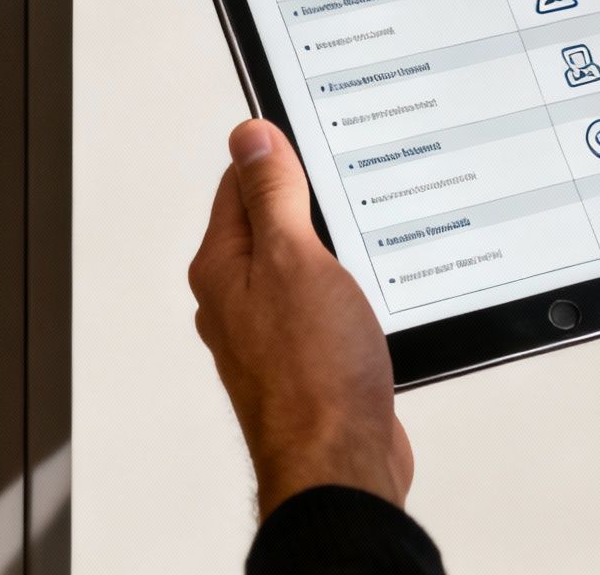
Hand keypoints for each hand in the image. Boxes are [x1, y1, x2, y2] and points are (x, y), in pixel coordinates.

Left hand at [189, 119, 413, 518]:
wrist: (340, 464)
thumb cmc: (312, 373)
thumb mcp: (293, 259)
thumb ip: (272, 196)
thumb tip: (251, 137)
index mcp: (223, 268)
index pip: (242, 185)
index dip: (278, 155)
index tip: (313, 134)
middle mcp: (239, 301)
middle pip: (272, 225)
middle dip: (309, 200)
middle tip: (349, 178)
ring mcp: (273, 335)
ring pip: (303, 269)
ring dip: (335, 249)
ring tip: (367, 229)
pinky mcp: (309, 362)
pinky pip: (326, 309)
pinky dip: (350, 291)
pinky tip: (376, 288)